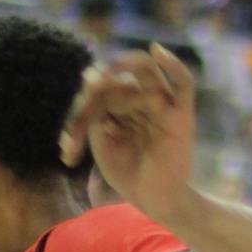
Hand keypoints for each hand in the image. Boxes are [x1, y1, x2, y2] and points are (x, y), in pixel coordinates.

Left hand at [59, 44, 195, 223]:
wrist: (155, 201)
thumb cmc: (129, 173)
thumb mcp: (102, 143)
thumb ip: (95, 111)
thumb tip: (90, 72)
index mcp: (122, 105)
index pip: (101, 88)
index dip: (81, 111)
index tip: (68, 153)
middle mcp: (142, 99)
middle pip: (120, 76)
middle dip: (96, 97)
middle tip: (83, 120)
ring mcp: (163, 104)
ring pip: (145, 72)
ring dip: (124, 71)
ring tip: (104, 84)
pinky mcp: (181, 113)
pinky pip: (183, 82)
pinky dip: (173, 64)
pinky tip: (157, 51)